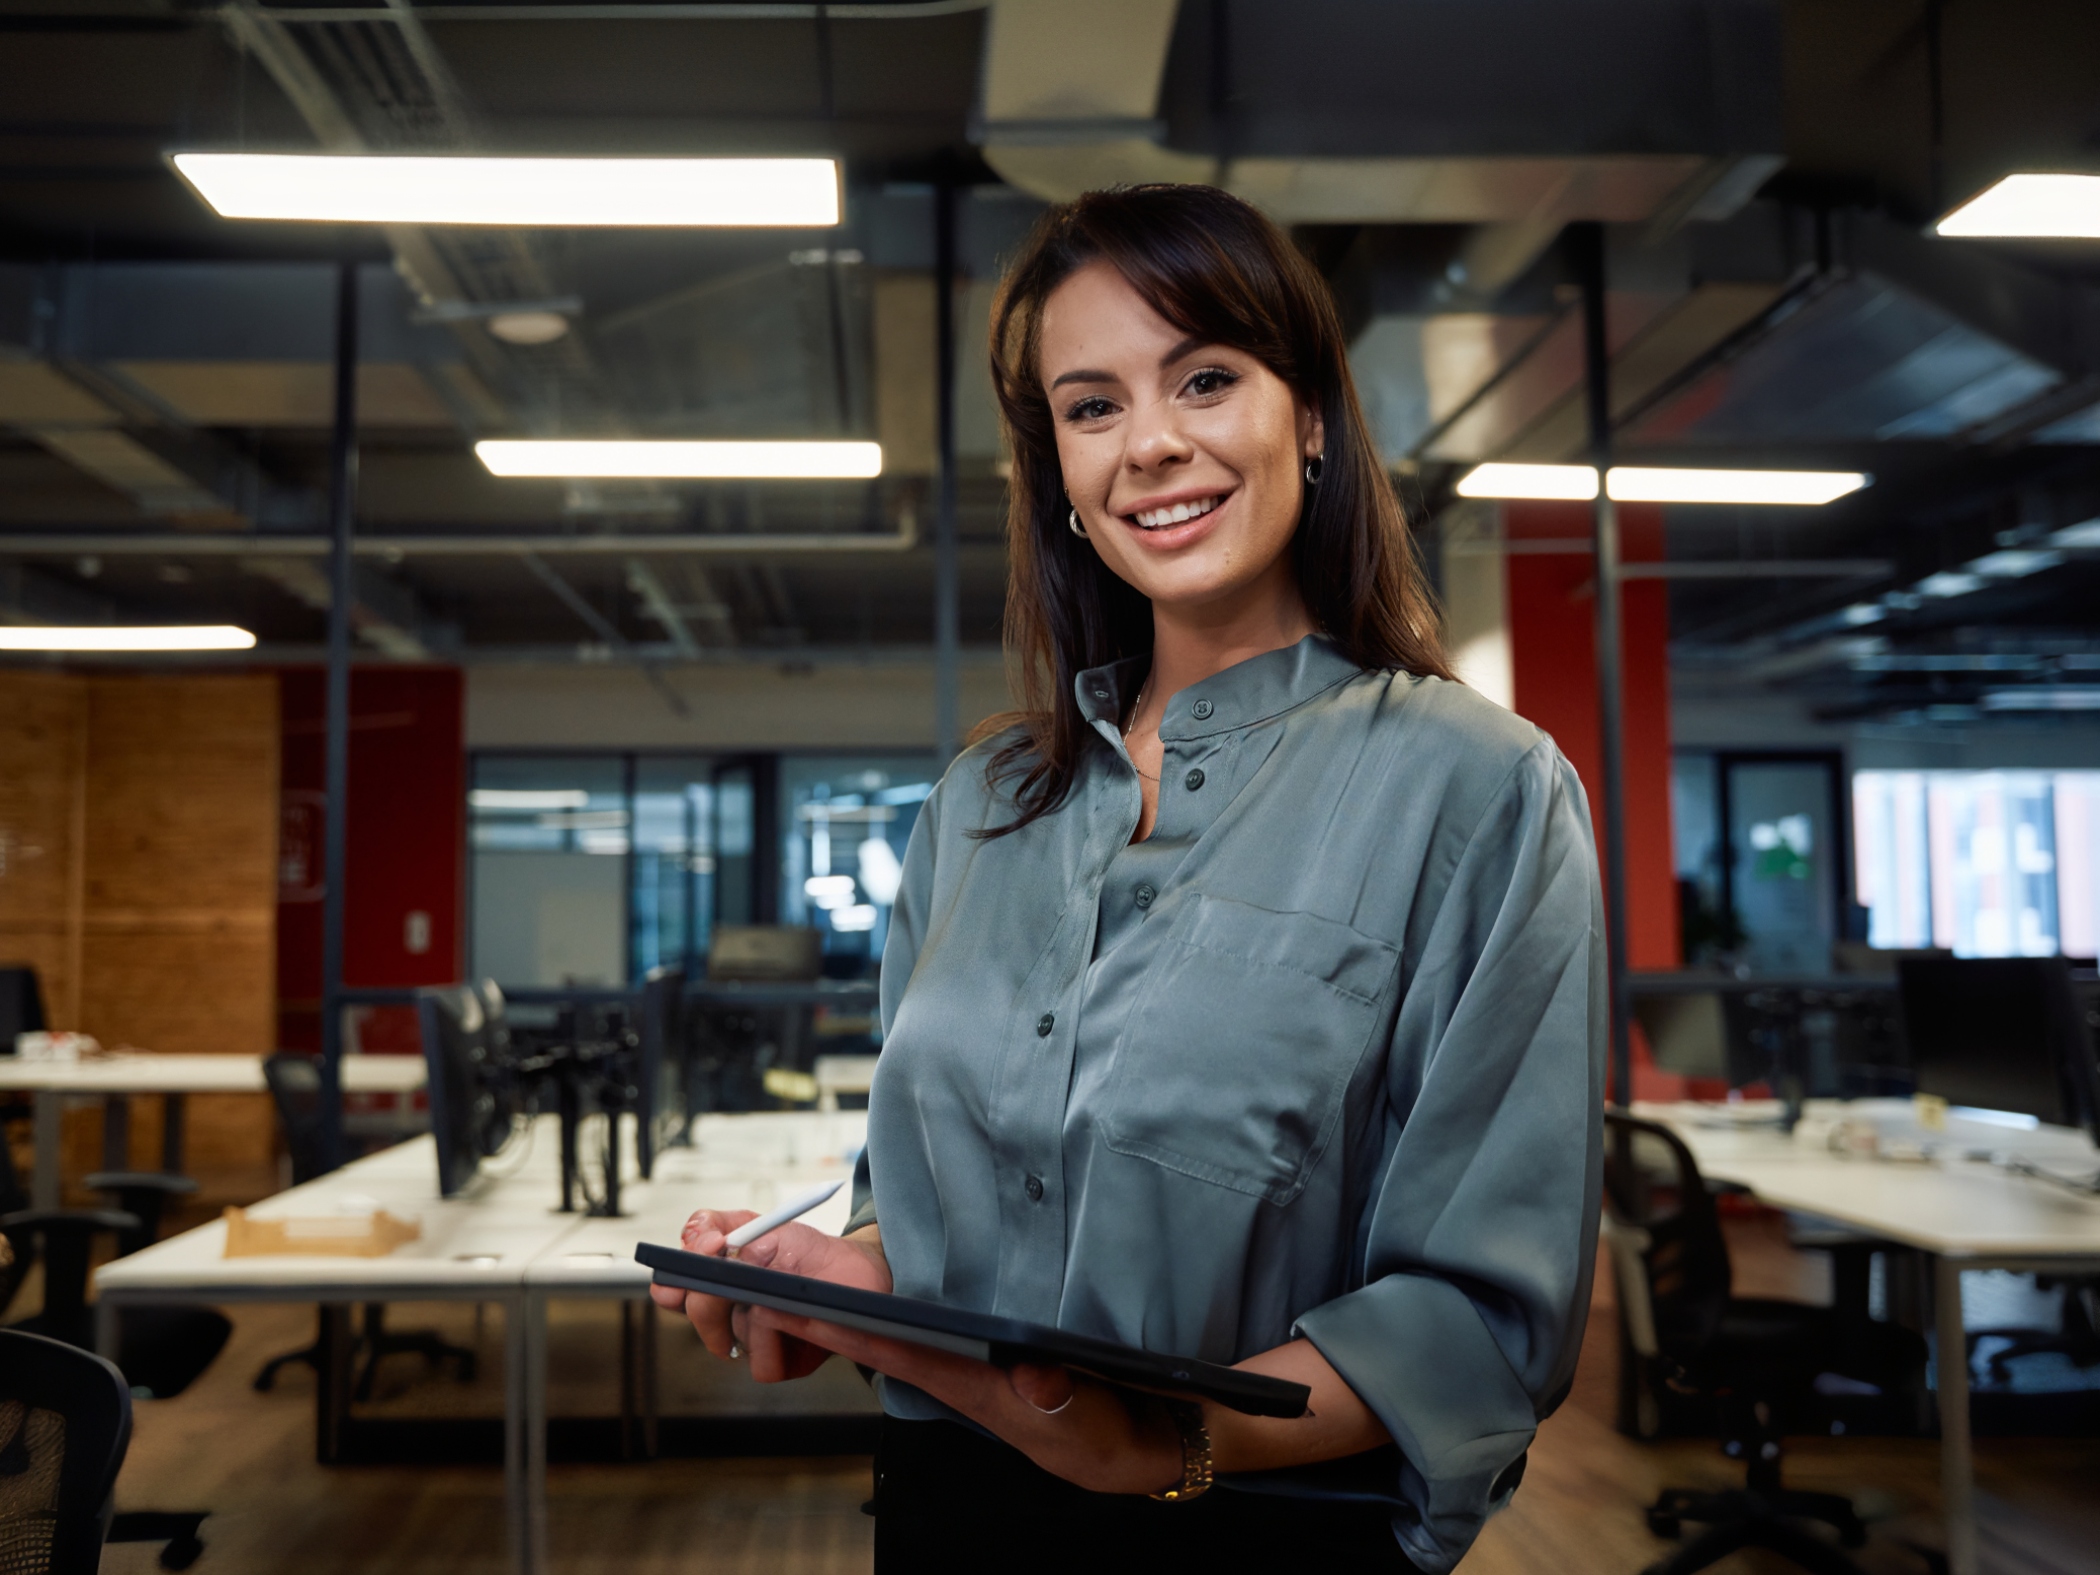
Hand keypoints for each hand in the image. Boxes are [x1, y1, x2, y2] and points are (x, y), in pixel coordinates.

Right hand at [647, 1211, 891, 1380]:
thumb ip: (741, 1232)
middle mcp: (725, 1305)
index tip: (712, 1245)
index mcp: (719, 1270)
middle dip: (710, 1296)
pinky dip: (782, 1345)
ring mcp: (746, 1335)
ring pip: (726, 1337)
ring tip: (788, 1298)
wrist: (862, 1281)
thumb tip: (726, 1249)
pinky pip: (762, 1364)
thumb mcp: (779, 1227)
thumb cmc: (816, 1253)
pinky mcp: (773, 1361)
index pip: (676, 1273)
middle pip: (690, 1308)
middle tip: (736, 1284)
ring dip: (757, 1317)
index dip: (685, 1262)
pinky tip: (801, 1326)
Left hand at [741, 1309, 1183, 1495]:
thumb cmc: (1102, 1429)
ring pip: (887, 1338)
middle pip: (876, 1341)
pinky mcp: (975, 1364)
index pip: (898, 1351)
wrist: (1126, 1447)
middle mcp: (955, 1374)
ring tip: (790, 1286)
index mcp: (973, 1384)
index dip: (848, 1328)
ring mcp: (961, 1370)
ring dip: (841, 1317)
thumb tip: (1036, 1376)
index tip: (801, 1306)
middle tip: (767, 1285)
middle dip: (824, 1318)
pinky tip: (854, 1301)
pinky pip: (912, 1337)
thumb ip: (1063, 1395)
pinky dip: (877, 1318)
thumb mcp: (1089, 1417)